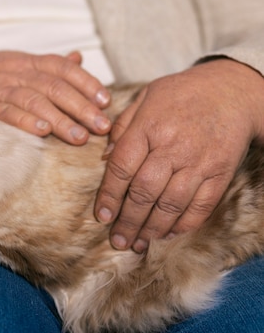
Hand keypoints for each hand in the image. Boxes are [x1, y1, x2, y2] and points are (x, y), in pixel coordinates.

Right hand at [0, 51, 111, 144]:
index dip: (86, 82)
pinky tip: (42, 132)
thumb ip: (49, 65)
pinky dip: (24, 121)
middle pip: (53, 86)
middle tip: (101, 126)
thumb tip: (78, 58)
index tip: (105, 100)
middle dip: (80, 107)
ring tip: (79, 137)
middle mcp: (14, 72)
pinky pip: (5, 113)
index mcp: (26, 61)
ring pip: (33, 100)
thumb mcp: (17, 64)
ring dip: (59, 119)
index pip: (62, 67)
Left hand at [94, 59, 263, 251]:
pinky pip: (201, 206)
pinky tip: (167, 234)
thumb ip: (122, 127)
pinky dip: (183, 224)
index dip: (109, 195)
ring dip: (152, 229)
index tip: (101, 216)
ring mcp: (199, 162)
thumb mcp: (145, 97)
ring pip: (171, 204)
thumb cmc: (181, 93)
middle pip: (144, 191)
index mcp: (148, 127)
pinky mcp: (220, 173)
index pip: (121, 168)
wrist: (232, 89)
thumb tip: (104, 158)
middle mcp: (173, 147)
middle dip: (128, 220)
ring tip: (138, 243)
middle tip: (117, 240)